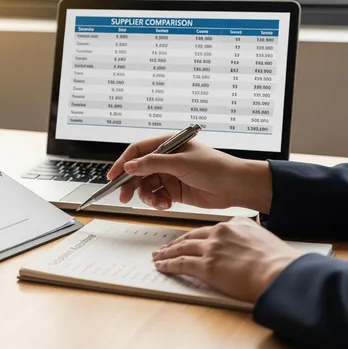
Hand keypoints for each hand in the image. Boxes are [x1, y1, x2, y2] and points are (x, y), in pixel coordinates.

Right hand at [107, 136, 272, 212]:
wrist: (236, 187)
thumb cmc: (215, 167)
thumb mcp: (181, 163)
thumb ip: (153, 164)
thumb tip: (130, 166)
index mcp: (167, 144)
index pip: (138, 151)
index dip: (123, 162)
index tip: (112, 176)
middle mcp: (166, 159)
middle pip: (138, 171)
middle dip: (131, 184)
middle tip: (124, 196)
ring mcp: (170, 175)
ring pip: (146, 186)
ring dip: (147, 196)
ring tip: (157, 202)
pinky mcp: (174, 190)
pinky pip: (157, 196)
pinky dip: (157, 202)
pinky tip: (166, 204)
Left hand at [151, 217, 302, 301]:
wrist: (281, 273)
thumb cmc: (280, 263)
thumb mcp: (266, 239)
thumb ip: (252, 238)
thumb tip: (253, 243)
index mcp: (235, 224)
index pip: (208, 229)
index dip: (195, 236)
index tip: (188, 240)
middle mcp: (220, 232)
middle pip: (191, 236)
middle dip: (176, 242)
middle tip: (166, 247)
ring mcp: (212, 249)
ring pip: (182, 248)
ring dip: (167, 253)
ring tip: (158, 256)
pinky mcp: (207, 266)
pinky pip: (180, 264)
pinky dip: (168, 265)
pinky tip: (161, 266)